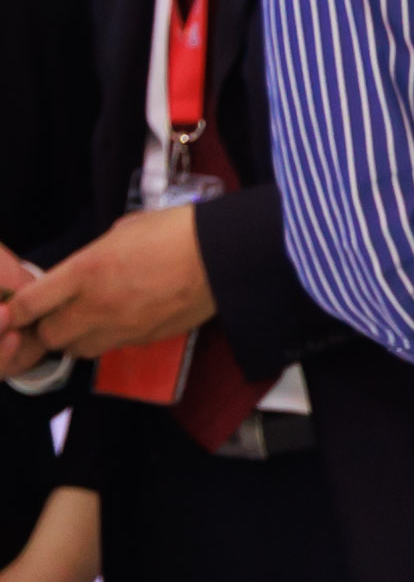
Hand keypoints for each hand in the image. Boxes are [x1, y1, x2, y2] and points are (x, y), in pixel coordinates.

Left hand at [4, 208, 216, 375]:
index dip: (16, 311)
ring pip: (77, 349)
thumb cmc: (176, 232)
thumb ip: (93, 257)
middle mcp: (96, 305)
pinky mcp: (145, 339)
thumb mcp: (122, 231)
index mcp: (84, 271)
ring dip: (75, 338)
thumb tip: (85, 268)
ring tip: (87, 321)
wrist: (224, 255)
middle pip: (49, 336)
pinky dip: (108, 339)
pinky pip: (112, 348)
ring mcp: (121, 327)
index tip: (17, 309)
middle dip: (46, 327)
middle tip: (54, 314)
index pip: (29, 305)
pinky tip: (121, 320)